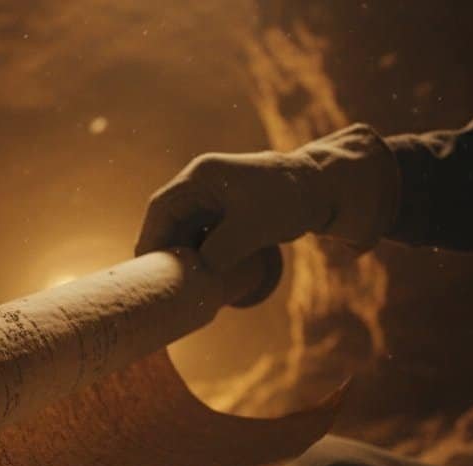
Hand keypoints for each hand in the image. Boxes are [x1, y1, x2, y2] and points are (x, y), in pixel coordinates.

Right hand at [136, 124, 399, 271]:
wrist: (325, 190)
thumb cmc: (289, 200)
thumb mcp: (253, 227)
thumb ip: (221, 250)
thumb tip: (198, 275)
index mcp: (202, 176)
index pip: (162, 208)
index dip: (151, 238)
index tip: (147, 267)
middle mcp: (203, 183)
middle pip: (170, 219)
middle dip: (166, 250)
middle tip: (162, 282)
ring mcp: (214, 196)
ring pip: (187, 229)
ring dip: (184, 254)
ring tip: (182, 283)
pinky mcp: (227, 211)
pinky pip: (203, 233)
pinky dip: (200, 253)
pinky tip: (203, 274)